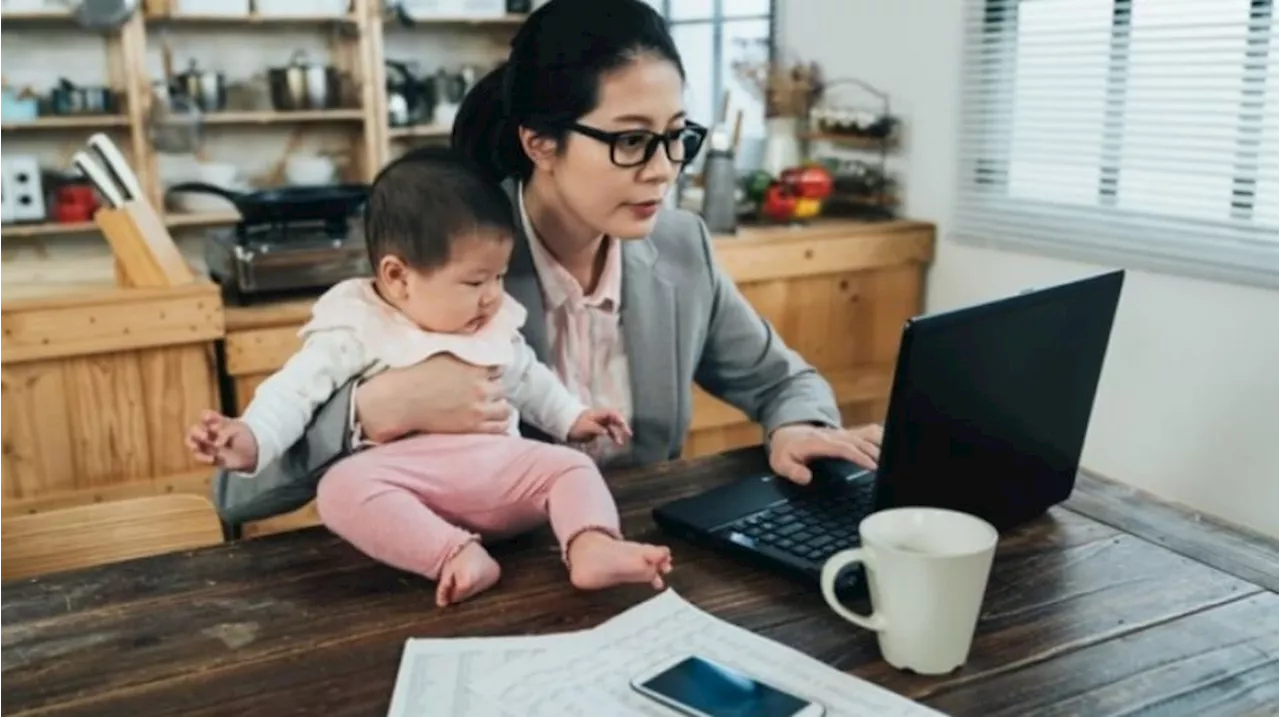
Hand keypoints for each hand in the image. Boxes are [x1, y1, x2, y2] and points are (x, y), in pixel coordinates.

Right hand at [186, 409, 259, 471]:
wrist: (252, 454)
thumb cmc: (245, 437)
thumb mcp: (239, 430)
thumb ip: (226, 432)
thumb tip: (215, 444)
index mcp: (216, 421)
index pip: (206, 416)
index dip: (205, 417)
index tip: (208, 419)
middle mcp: (208, 432)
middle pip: (194, 429)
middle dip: (197, 432)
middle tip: (205, 436)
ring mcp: (207, 444)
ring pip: (191, 442)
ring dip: (193, 444)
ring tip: (198, 448)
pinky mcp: (208, 456)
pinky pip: (199, 457)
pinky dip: (203, 458)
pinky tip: (213, 459)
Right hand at [355, 354, 511, 441]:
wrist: (398, 401)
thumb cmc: (413, 375)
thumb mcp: (441, 353)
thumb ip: (462, 352)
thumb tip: (471, 345)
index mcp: (474, 367)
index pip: (498, 368)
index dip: (491, 372)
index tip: (486, 376)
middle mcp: (480, 387)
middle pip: (502, 388)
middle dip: (494, 389)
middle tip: (485, 393)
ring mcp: (478, 409)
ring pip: (505, 408)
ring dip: (499, 406)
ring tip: (490, 408)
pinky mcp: (472, 427)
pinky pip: (500, 428)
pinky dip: (500, 425)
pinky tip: (493, 422)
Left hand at [568, 408, 631, 444]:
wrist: (566, 427)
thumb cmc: (575, 425)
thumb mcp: (585, 427)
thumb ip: (596, 429)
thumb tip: (606, 432)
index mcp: (598, 414)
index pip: (612, 413)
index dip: (619, 417)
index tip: (623, 424)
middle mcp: (601, 417)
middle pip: (615, 419)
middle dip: (622, 426)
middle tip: (629, 433)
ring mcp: (601, 423)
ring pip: (613, 426)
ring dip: (618, 433)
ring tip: (621, 443)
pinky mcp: (599, 429)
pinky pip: (609, 431)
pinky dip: (613, 436)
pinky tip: (616, 442)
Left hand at [768, 423, 883, 484]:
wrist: (789, 433)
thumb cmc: (787, 450)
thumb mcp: (781, 463)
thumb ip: (792, 470)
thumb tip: (806, 478)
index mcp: (819, 443)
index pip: (842, 447)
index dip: (858, 455)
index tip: (872, 466)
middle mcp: (834, 436)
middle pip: (859, 442)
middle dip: (875, 453)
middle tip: (889, 469)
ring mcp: (843, 434)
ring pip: (866, 435)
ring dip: (881, 444)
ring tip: (895, 458)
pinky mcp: (849, 434)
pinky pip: (868, 432)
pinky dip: (881, 436)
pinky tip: (894, 444)